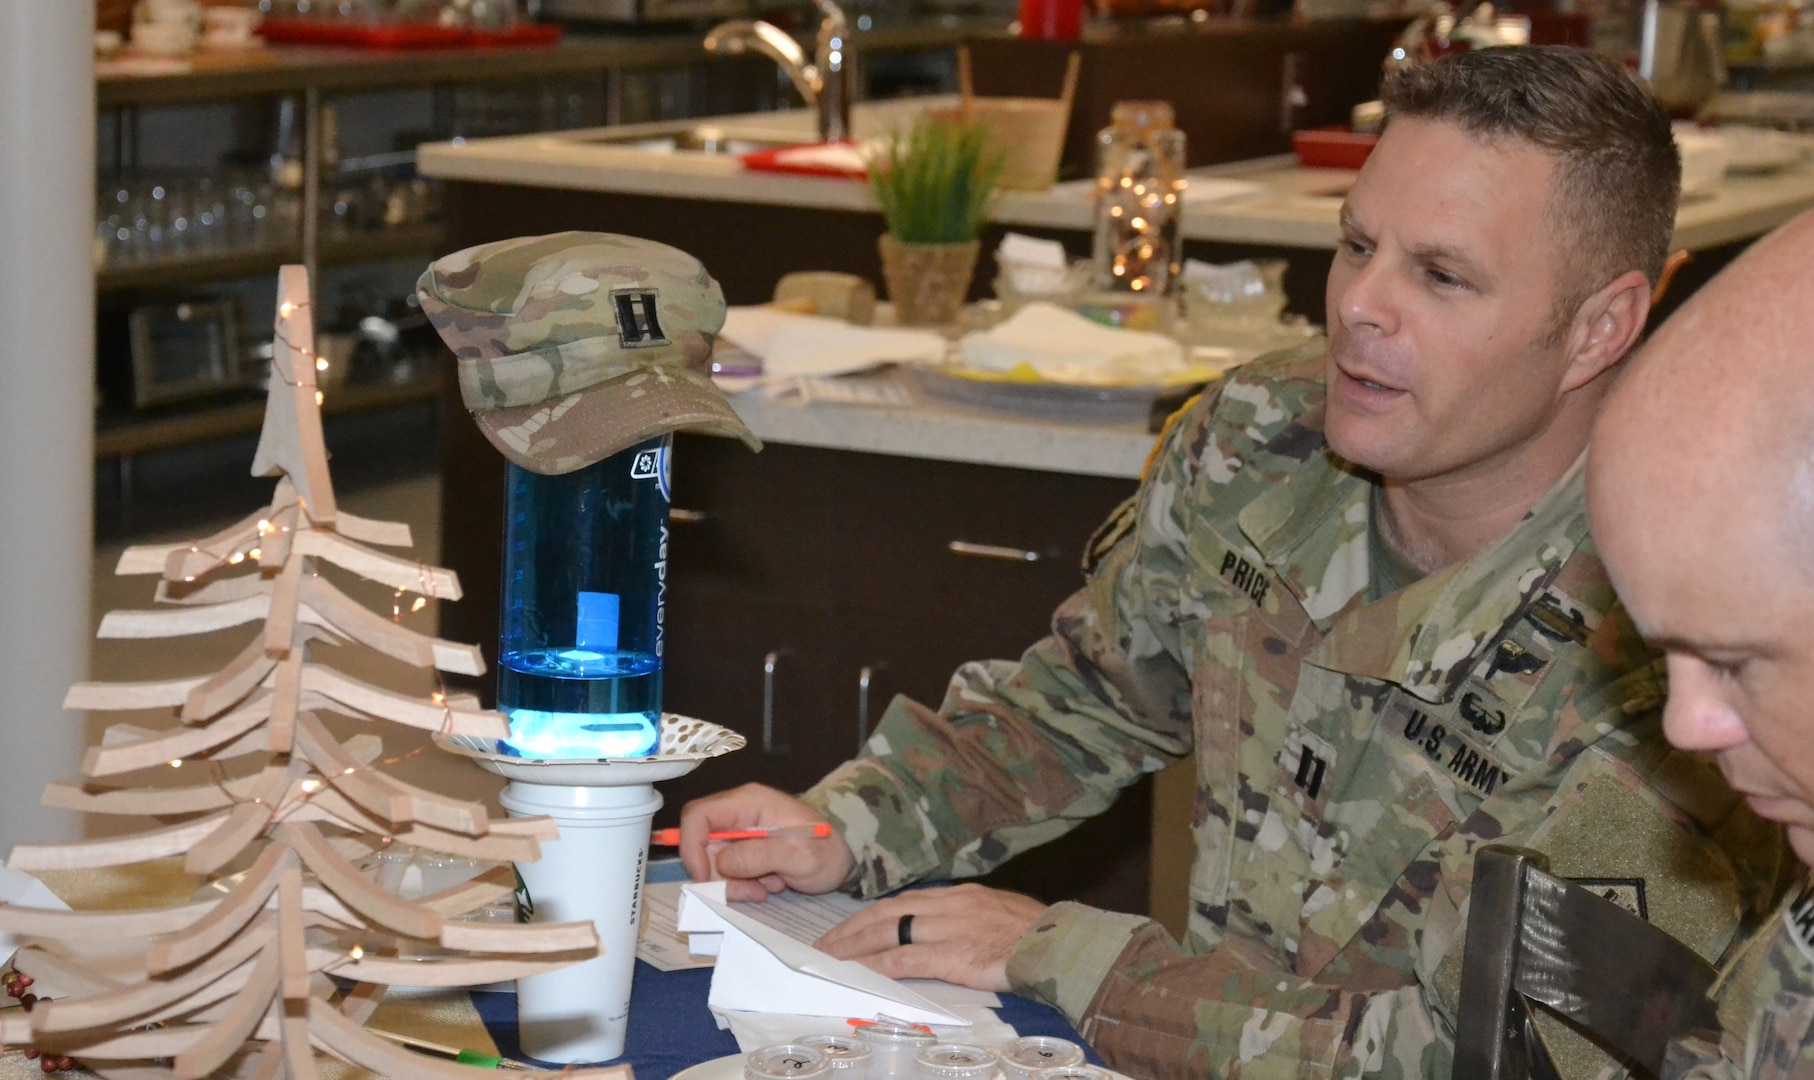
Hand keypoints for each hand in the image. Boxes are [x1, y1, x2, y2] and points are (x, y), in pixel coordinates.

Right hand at [678, 783, 856, 901]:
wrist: (845, 858)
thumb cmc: (827, 850)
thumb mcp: (798, 855)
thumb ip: (759, 856)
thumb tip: (722, 863)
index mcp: (747, 802)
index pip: (697, 815)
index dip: (692, 846)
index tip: (706, 877)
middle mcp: (738, 814)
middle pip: (702, 845)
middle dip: (720, 875)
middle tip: (750, 891)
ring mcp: (740, 834)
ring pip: (714, 864)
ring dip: (736, 884)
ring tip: (768, 887)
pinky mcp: (745, 851)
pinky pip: (729, 873)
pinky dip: (744, 885)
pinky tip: (771, 885)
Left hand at [813, 884, 1048, 992]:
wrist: (1058, 944)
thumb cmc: (1038, 933)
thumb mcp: (999, 912)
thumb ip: (970, 918)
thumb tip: (950, 930)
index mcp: (958, 895)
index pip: (903, 901)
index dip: (871, 914)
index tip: (851, 926)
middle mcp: (947, 905)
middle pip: (886, 912)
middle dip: (852, 928)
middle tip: (826, 943)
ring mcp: (947, 928)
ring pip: (887, 931)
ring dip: (854, 946)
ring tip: (831, 958)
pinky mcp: (951, 955)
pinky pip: (905, 959)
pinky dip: (879, 965)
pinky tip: (861, 973)